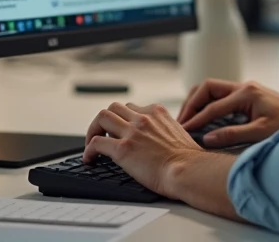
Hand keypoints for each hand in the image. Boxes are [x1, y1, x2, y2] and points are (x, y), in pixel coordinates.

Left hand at [83, 102, 204, 198]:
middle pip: (114, 107)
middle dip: (105, 120)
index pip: (132, 108)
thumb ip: (166, 129)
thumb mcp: (179, 133)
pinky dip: (89, 150)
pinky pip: (96, 143)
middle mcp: (143, 118)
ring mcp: (132, 132)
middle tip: (103, 134)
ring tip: (92, 143)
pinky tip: (90, 159)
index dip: (123, 119)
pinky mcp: (123, 149)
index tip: (120, 130)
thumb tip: (161, 138)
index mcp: (157, 112)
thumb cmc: (189, 159)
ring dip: (93, 130)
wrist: (188, 170)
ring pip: (102, 117)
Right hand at [178, 79, 278, 147]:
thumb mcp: (260, 133)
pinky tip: (204, 121)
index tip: (183, 131)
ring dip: (198, 103)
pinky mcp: (248, 96)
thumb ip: (233, 135)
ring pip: (212, 90)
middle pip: (206, 88)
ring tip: (188, 121)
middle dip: (191, 104)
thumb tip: (207, 139)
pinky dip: (209, 106)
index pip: (212, 106)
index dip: (196, 120)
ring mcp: (246, 90)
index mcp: (246, 93)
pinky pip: (221, 97)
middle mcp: (244, 87)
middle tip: (180, 122)